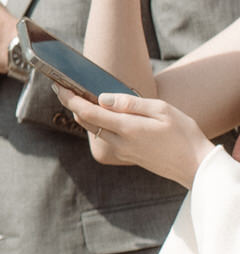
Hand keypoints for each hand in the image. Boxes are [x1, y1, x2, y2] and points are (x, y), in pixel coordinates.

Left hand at [55, 86, 215, 187]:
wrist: (195, 167)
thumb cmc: (184, 136)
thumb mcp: (162, 111)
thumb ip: (130, 104)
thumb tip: (102, 99)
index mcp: (126, 128)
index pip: (88, 112)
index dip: (69, 99)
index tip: (58, 86)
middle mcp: (119, 142)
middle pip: (86, 122)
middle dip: (72, 105)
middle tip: (65, 89)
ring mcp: (122, 151)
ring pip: (95, 130)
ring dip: (85, 115)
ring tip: (81, 97)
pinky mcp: (127, 156)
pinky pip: (106, 137)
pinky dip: (99, 124)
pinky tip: (104, 115)